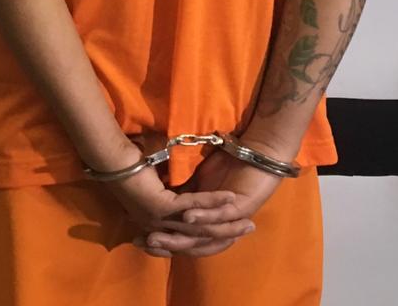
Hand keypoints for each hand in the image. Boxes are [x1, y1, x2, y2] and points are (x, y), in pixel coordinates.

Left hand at [103, 163, 254, 258]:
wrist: (113, 160)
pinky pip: (194, 205)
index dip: (214, 235)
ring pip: (200, 224)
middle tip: (248, 228)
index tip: (235, 230)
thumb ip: (176, 192)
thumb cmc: (134, 167)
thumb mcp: (159, 185)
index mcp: (156, 226)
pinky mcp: (162, 207)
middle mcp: (158, 228)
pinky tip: (231, 197)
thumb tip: (193, 188)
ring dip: (226, 220)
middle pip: (200, 237)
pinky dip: (213, 200)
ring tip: (247, 217)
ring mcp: (159, 220)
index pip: (191, 237)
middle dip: (227, 232)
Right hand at [138, 145, 284, 255]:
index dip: (161, 239)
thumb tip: (158, 194)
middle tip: (141, 241)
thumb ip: (181, 191)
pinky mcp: (241, 208)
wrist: (260, 155)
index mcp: (206, 220)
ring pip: (202, 231)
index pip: (182, 235)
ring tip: (158, 236)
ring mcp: (230, 219)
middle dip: (165, 241)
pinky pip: (218, 215)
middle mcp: (218, 224)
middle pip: (189, 240)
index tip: (138, 238)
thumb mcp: (196, 180)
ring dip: (181, 235)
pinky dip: (202, 214)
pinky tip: (188, 215)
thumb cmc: (227, 164)